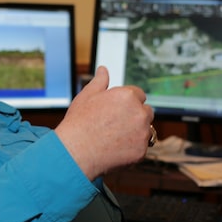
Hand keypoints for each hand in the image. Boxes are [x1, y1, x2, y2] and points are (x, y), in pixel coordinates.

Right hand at [55, 66, 153, 180]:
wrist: (76, 151)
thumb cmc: (79, 123)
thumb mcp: (87, 96)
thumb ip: (100, 81)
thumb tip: (103, 70)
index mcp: (128, 96)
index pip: (139, 95)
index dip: (127, 103)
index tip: (116, 111)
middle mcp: (139, 113)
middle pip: (146, 112)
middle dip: (135, 116)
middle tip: (115, 125)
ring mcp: (142, 133)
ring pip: (145, 130)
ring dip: (136, 132)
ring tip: (114, 137)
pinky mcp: (141, 151)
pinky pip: (141, 147)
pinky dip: (132, 148)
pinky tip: (115, 148)